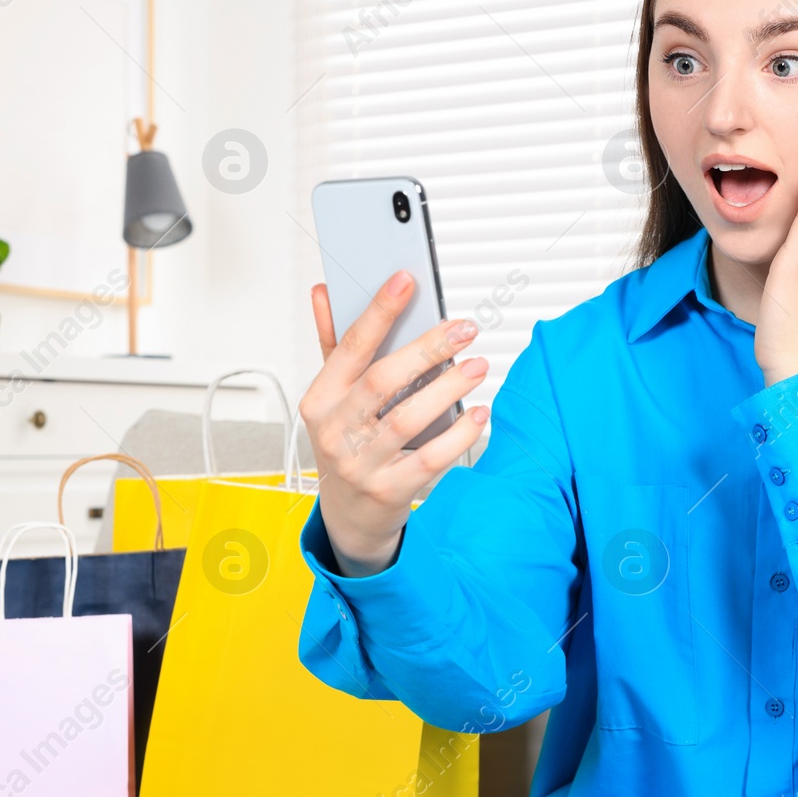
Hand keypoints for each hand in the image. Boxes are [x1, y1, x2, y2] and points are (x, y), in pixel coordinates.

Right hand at [298, 271, 490, 576]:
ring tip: (477, 366)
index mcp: (320, 399)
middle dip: (427, 349)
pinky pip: (430, 459)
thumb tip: (325, 292)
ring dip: (448, 388)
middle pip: (383, 381)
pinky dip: (458, 435)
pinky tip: (477, 413)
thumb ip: (332, 344)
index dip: (378, 311)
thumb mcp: (332, 397)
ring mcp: (361, 463)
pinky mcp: (390, 490)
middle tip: (463, 329)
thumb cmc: (345, 444)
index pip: (350, 347)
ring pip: (408, 419)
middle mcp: (336, 430)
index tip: (406, 281)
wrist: (349, 515)